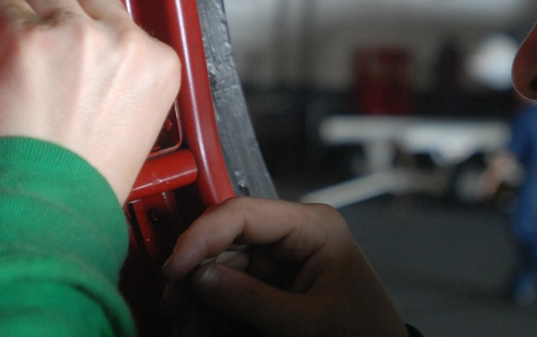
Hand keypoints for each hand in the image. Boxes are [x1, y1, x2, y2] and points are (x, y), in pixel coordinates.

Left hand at [0, 0, 180, 202]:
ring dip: (30, 6)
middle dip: (63, 4)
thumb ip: (125, 70)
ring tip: (22, 36)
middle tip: (46, 28)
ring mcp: (73, 34)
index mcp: (158, 60)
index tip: (80, 31)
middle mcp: (121, 39)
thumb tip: (95, 42)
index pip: (121, 12)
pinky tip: (4, 48)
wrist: (53, 198)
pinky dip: (0, 21)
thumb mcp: (139, 116)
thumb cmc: (89, 173)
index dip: (93, 21)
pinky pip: (5, 6)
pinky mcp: (26, 38)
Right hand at [162, 197, 408, 336]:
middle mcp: (291, 233)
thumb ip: (255, 301)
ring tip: (185, 325)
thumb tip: (202, 277)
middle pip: (224, 238)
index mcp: (312, 226)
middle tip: (173, 307)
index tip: (176, 268)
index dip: (202, 235)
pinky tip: (199, 327)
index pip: (243, 213)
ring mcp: (278, 257)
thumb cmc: (362, 333)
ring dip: (196, 295)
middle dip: (194, 272)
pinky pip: (227, 287)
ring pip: (219, 264)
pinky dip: (209, 309)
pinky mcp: (269, 281)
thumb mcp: (309, 323)